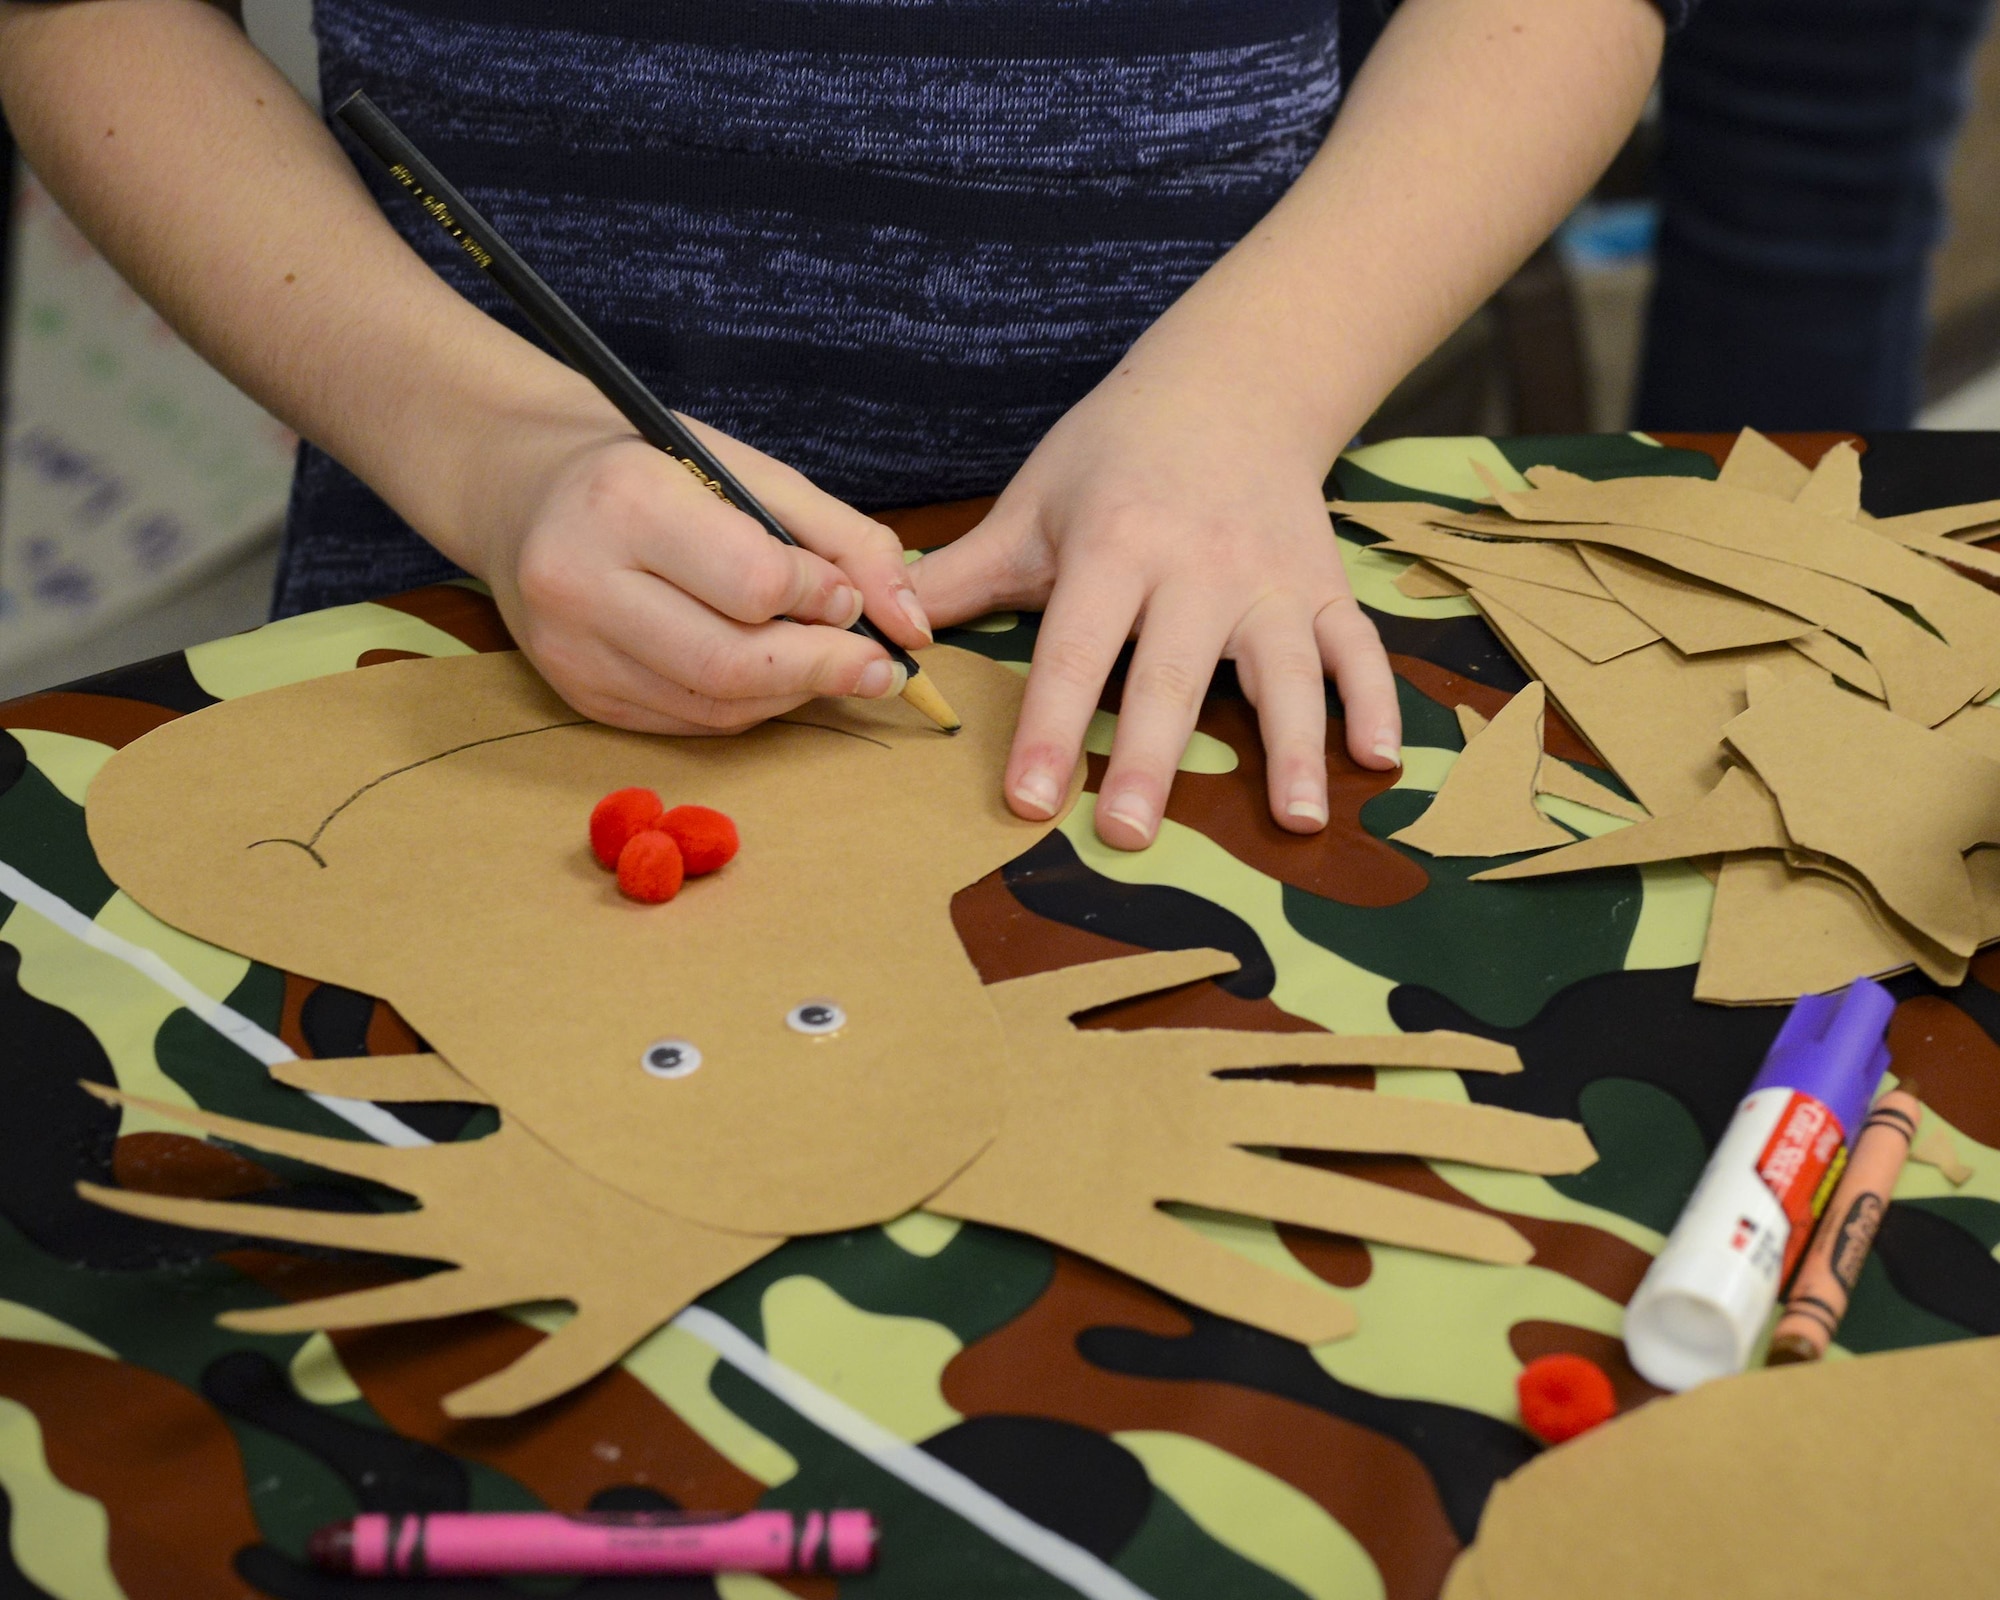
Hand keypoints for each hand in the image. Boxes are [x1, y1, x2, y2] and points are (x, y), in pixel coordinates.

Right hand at [461, 394, 933, 733]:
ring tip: (830, 664)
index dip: (820, 596)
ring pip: (714, 706)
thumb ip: (843, 537)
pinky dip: (747, 705)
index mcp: (625, 501)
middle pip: (733, 662)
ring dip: (791, 693)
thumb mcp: (746, 469)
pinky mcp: (575, 693)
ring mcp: (570, 648)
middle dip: (824, 670)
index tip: (848, 592)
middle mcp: (582, 582)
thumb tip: (913, 622)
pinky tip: (769, 674)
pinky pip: (687, 721)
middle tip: (878, 666)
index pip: (755, 582)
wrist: (517, 486)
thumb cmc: (645, 466)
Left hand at [909, 362, 1401, 849]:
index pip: (1077, 648)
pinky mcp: (1323, 585)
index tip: (1032, 800)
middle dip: (1155, 758)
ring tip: (1296, 821)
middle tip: (1131, 838)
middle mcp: (1198, 565)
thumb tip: (887, 631)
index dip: (1052, 726)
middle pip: (1175, 673)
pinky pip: (1357, 647)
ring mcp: (1270, 578)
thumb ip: (961, 573)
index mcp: (1116, 545)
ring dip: (1294, 746)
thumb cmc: (1114, 453)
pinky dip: (1376, 700)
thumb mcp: (1033, 502)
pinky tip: (1379, 762)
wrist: (1231, 379)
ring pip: (1285, 669)